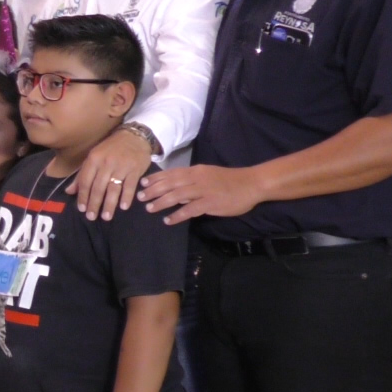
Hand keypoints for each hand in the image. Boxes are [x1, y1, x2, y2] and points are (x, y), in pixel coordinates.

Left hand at [67, 127, 153, 220]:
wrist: (134, 137)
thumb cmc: (111, 149)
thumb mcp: (93, 157)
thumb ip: (82, 175)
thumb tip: (69, 191)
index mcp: (94, 159)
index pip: (85, 181)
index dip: (82, 196)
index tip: (81, 209)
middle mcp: (106, 163)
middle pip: (98, 187)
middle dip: (94, 204)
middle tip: (91, 217)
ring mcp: (121, 166)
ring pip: (113, 188)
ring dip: (109, 204)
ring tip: (106, 217)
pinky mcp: (135, 169)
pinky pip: (130, 185)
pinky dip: (126, 197)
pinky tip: (123, 207)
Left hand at [141, 164, 265, 224]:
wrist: (251, 184)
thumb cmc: (230, 180)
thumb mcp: (208, 175)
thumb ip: (192, 181)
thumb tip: (175, 190)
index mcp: (196, 171)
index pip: (171, 173)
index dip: (156, 178)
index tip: (142, 183)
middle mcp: (197, 179)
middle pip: (170, 184)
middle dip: (153, 190)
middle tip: (140, 197)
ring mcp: (203, 190)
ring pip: (176, 195)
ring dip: (161, 202)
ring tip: (149, 209)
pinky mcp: (210, 203)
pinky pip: (190, 210)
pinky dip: (177, 215)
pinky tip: (168, 221)